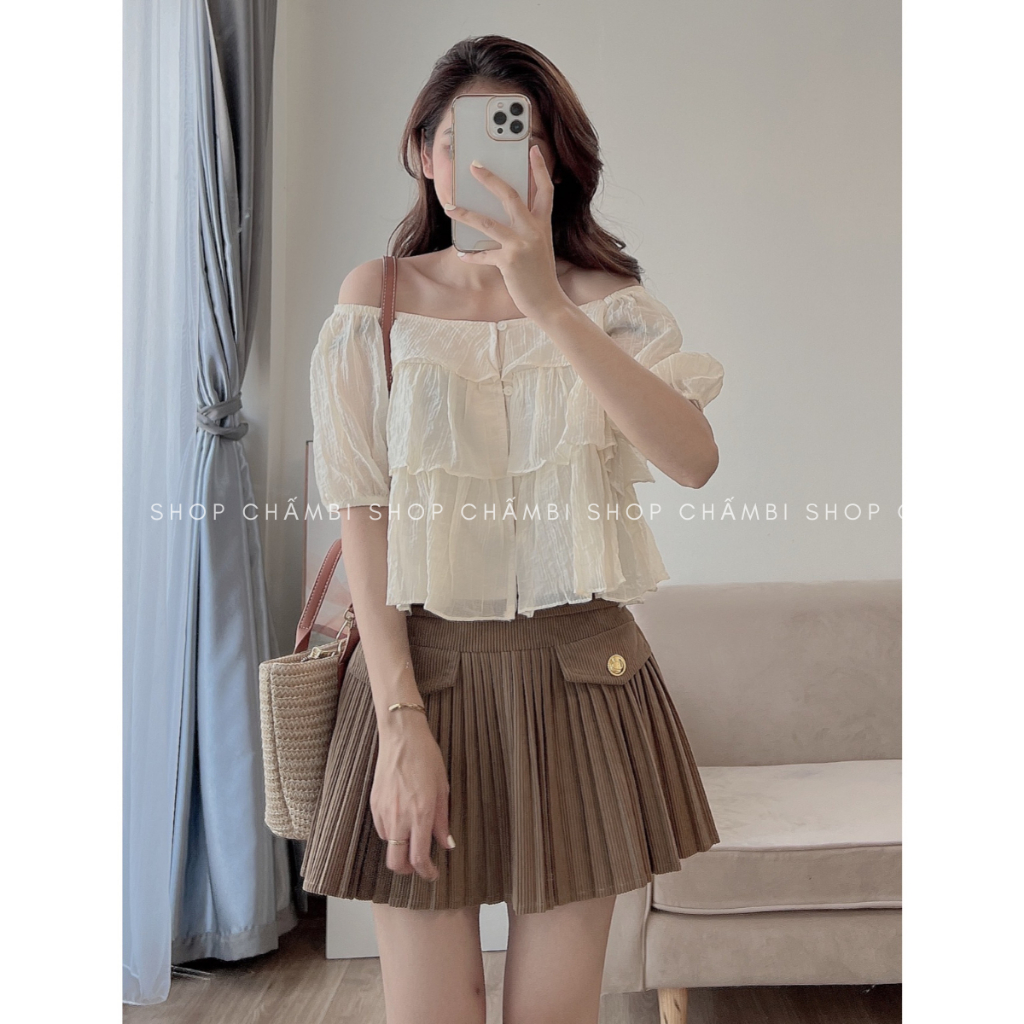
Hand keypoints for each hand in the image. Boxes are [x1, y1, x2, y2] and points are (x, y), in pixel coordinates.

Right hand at [371, 714, 453, 882]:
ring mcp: (384, 811)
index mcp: (421, 814)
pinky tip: (401, 820)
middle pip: (396, 862)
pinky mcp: (374, 804)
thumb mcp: (442, 789)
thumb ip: (443, 821)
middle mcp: (400, 817)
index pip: (419, 858)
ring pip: (388, 845)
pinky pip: (381, 829)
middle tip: (419, 864)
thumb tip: (446, 844)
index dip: (426, 872)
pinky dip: (391, 832)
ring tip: (412, 835)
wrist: (402, 737)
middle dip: (407, 869)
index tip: (433, 874)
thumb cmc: (426, 759)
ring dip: (400, 848)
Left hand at [443, 145, 569, 320]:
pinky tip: (462, 254)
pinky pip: (483, 254)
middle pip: (510, 195)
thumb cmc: (540, 276)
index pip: (545, 190)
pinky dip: (471, 255)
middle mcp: (534, 230)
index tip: (533, 149)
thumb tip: (496, 217)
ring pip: (487, 222)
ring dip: (464, 213)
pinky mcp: (509, 261)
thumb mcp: (538, 248)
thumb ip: (524, 231)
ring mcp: (521, 245)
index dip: (539, 168)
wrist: (549, 303)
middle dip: (489, 179)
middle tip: (473, 166)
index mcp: (543, 225)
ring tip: (448, 206)